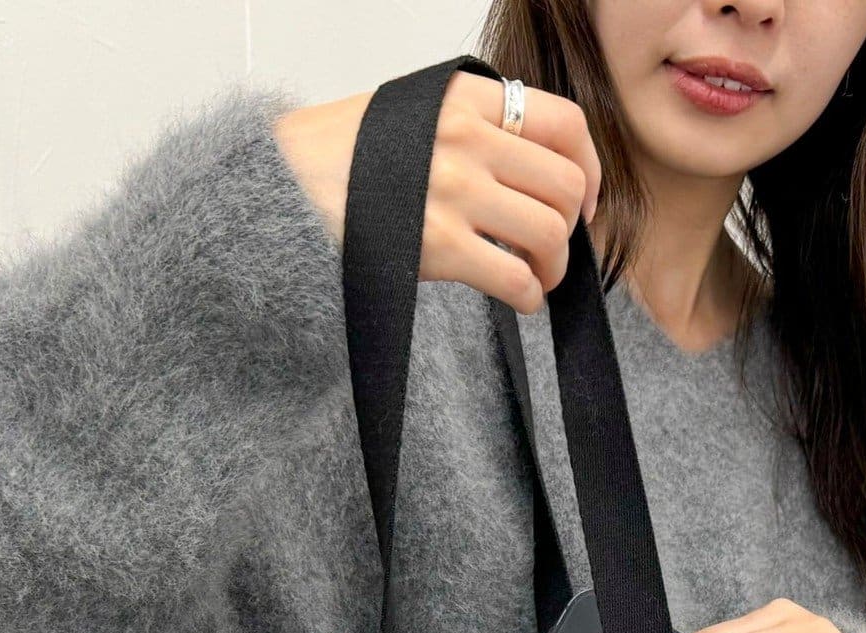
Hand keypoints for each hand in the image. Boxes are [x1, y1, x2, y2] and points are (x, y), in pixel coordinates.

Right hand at [273, 73, 601, 311]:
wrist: (277, 189)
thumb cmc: (334, 159)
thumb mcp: (410, 112)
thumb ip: (467, 126)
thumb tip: (522, 163)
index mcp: (465, 99)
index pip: (563, 124)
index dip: (588, 168)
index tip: (584, 199)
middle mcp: (467, 140)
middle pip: (563, 186)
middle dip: (570, 227)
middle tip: (553, 248)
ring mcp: (455, 193)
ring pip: (549, 233)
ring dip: (554, 267)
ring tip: (537, 278)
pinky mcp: (440, 247)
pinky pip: (516, 278)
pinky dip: (530, 296)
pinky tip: (519, 299)